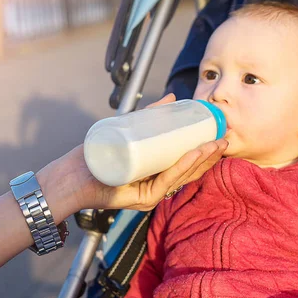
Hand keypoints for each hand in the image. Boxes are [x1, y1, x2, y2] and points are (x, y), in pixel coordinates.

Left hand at [37, 93, 227, 220]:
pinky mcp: (142, 199)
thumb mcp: (129, 129)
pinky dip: (182, 167)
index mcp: (159, 176)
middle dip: (211, 155)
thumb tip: (172, 98)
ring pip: (183, 176)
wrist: (72, 175)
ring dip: (202, 159)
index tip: (220, 134)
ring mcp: (152, 195)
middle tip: (224, 137)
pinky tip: (193, 154)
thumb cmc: (99, 156)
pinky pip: (167, 182)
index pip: (189, 164)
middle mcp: (158, 188)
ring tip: (215, 143)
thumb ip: (150, 116)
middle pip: (191, 172)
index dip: (207, 151)